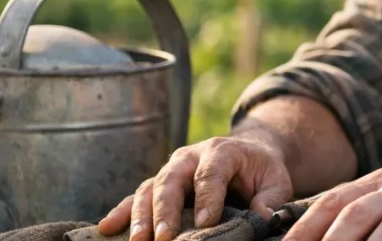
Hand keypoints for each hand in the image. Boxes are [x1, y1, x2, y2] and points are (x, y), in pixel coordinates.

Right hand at [97, 136, 294, 240]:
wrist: (247, 154)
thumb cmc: (261, 170)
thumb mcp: (276, 181)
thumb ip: (270, 200)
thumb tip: (261, 219)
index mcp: (221, 150)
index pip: (209, 174)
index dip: (207, 199)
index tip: (205, 224)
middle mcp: (189, 157)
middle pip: (171, 181)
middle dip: (165, 210)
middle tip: (164, 238)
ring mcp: (171, 170)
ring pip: (149, 189)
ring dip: (140, 215)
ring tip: (138, 240)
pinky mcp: (159, 184)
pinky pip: (136, 196)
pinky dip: (121, 212)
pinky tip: (106, 228)